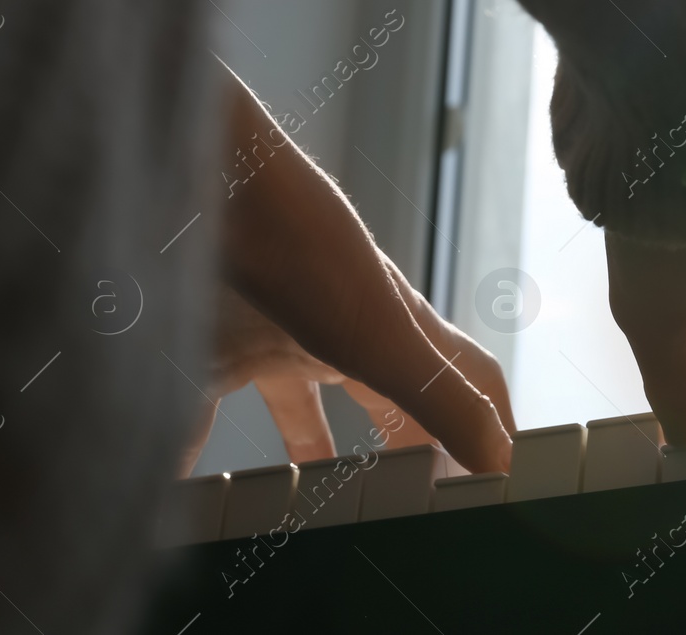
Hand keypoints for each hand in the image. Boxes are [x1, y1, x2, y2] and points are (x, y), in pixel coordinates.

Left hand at [176, 252, 510, 476]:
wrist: (207, 186)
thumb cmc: (303, 250)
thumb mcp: (384, 342)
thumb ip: (441, 400)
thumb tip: (500, 462)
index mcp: (400, 330)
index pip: (467, 376)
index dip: (492, 419)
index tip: (502, 470)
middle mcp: (345, 329)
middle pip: (388, 396)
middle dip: (404, 445)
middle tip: (411, 498)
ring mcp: (278, 331)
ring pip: (304, 402)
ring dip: (312, 447)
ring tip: (309, 500)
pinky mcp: (216, 338)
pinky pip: (211, 403)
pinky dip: (200, 446)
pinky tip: (182, 480)